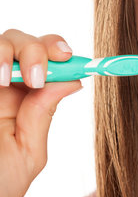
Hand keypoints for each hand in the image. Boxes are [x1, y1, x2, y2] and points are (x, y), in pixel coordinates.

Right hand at [0, 29, 81, 196]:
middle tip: (37, 76)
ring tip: (5, 80)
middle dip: (35, 49)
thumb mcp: (27, 154)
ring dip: (6, 53)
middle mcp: (4, 85)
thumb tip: (73, 80)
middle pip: (22, 42)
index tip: (67, 56)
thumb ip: (42, 116)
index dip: (58, 51)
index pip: (48, 60)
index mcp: (27, 98)